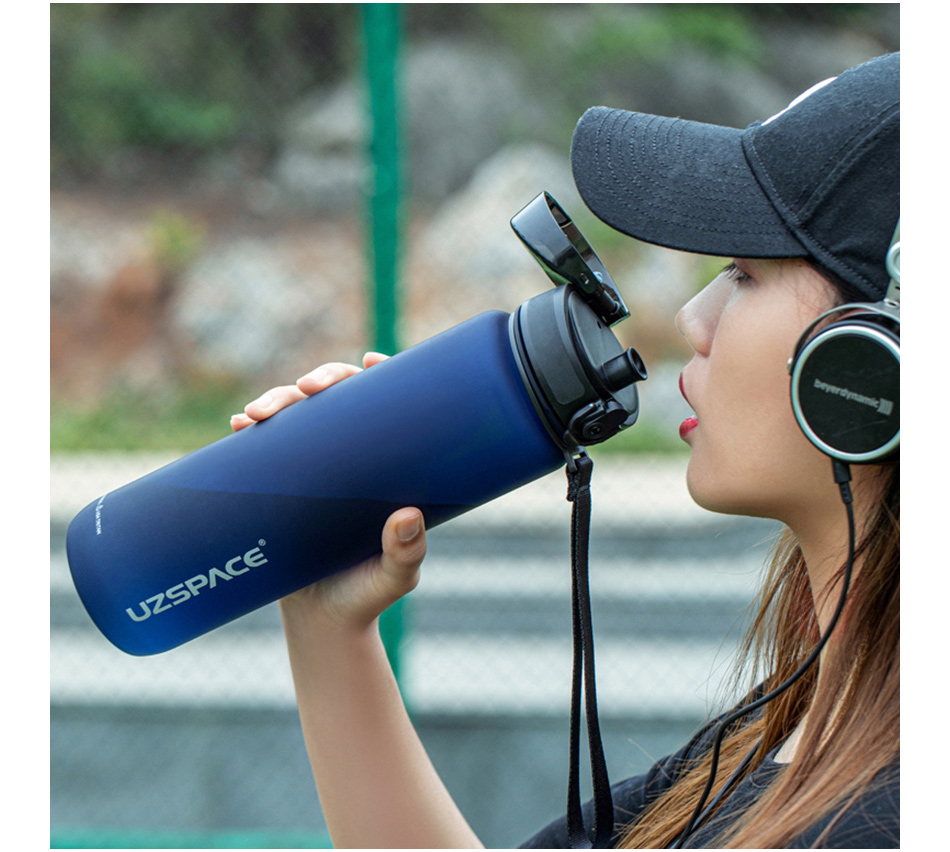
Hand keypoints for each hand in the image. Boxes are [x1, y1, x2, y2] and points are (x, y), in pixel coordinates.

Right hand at [231, 352, 425, 629]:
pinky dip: (250, 432)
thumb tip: (407, 516)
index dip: (382, 377)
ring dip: (277, 400)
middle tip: (308, 386)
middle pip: (337, 401)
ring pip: (296, 417)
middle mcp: (350, 460)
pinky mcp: (278, 486)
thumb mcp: (396, 577)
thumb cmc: (369, 596)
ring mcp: (312, 470)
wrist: (323, 625)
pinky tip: (239, 425)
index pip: (388, 408)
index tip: (370, 363)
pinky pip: (262, 450)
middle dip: (320, 380)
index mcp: (385, 467)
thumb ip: (406, 553)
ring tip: (259, 412)